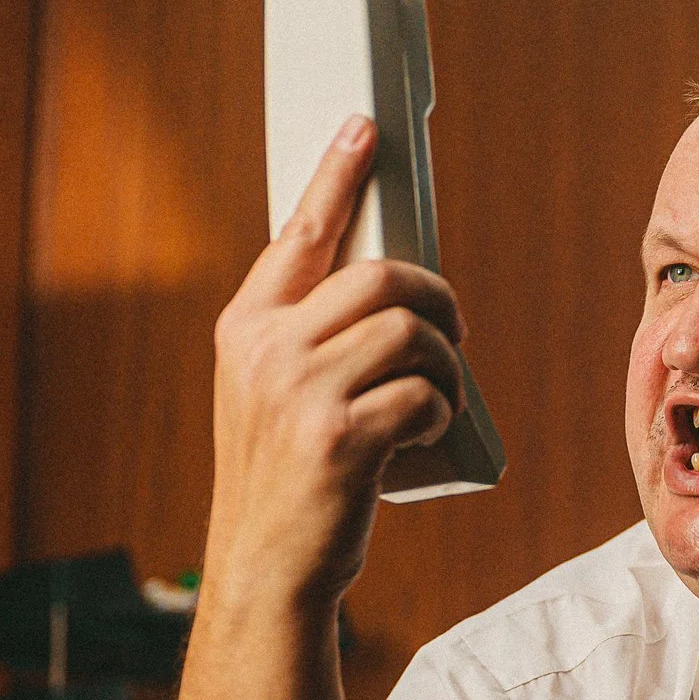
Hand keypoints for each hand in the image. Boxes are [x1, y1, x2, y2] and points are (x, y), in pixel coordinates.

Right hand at [205, 114, 466, 612]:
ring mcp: (298, 393)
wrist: (268, 569)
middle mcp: (265, 350)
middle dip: (436, 298)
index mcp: (245, 329)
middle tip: (452, 333)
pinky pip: (422, 393)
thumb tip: (393, 292)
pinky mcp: (339, 438)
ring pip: (410, 332)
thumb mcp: (274, 398)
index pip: (299, 233)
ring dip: (447, 365)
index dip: (336, 176)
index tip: (365, 130)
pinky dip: (442, 409)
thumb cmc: (290, 483)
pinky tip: (428, 432)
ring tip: (441, 399)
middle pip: (379, 277)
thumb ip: (312, 341)